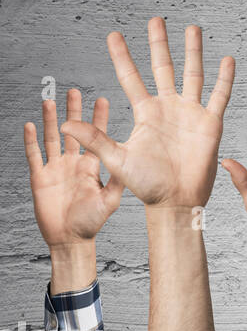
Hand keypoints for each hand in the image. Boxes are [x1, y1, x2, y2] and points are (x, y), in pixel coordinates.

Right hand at [26, 90, 123, 245]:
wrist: (70, 239)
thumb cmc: (92, 222)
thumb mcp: (111, 200)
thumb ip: (118, 182)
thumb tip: (132, 164)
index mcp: (91, 166)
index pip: (96, 137)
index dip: (98, 119)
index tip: (102, 99)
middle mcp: (73, 163)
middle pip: (73, 132)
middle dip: (73, 112)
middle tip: (74, 91)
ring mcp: (56, 169)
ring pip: (52, 138)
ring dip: (50, 120)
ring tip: (50, 101)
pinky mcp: (40, 177)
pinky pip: (34, 156)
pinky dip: (32, 141)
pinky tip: (30, 125)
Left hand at [62, 19, 234, 207]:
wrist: (176, 200)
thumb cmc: (146, 184)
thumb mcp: (117, 159)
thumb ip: (95, 140)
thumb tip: (67, 125)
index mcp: (145, 113)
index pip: (131, 77)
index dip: (122, 56)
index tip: (114, 35)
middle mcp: (167, 107)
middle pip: (163, 67)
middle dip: (159, 44)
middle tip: (156, 20)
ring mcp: (190, 113)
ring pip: (192, 74)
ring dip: (192, 52)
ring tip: (192, 29)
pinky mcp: (210, 122)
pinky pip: (219, 95)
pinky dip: (224, 78)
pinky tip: (226, 59)